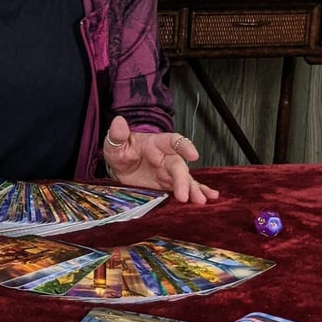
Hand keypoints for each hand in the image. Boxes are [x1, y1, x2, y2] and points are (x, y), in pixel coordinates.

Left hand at [102, 116, 218, 203]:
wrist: (119, 168)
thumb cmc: (120, 151)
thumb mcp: (114, 143)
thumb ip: (117, 134)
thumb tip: (118, 121)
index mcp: (155, 143)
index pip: (172, 141)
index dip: (184, 146)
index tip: (193, 155)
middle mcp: (166, 157)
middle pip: (179, 166)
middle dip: (183, 181)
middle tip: (185, 195)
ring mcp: (169, 172)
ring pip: (185, 179)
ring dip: (194, 189)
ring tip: (199, 200)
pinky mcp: (169, 184)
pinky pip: (185, 188)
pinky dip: (196, 192)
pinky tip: (208, 198)